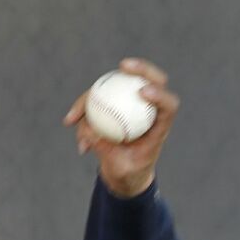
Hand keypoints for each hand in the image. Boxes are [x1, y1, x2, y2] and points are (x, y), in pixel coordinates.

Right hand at [63, 57, 178, 197]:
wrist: (122, 174)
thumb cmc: (128, 173)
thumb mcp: (120, 169)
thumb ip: (108, 151)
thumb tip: (90, 132)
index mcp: (158, 128)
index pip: (168, 106)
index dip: (160, 95)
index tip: (142, 92)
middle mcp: (147, 112)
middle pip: (151, 82)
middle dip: (141, 69)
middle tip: (123, 66)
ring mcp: (130, 105)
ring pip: (114, 88)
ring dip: (91, 98)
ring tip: (74, 120)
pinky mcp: (112, 104)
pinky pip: (95, 99)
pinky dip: (81, 109)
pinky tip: (70, 122)